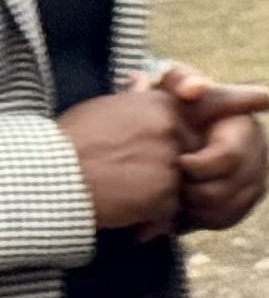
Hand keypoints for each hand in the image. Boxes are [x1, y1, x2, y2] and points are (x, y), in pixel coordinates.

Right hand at [59, 84, 184, 236]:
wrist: (49, 174)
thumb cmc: (70, 141)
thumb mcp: (101, 108)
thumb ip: (132, 98)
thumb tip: (142, 78)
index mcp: (161, 104)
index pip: (189, 125)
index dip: (170, 145)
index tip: (152, 155)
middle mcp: (172, 128)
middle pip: (190, 154)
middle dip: (167, 171)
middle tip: (135, 181)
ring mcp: (170, 160)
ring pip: (181, 183)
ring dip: (160, 196)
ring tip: (129, 200)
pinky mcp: (163, 192)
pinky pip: (171, 210)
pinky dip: (154, 219)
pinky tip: (132, 219)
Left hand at [153, 63, 268, 234]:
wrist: (176, 133)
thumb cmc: (173, 107)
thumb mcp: (172, 86)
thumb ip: (179, 79)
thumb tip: (197, 88)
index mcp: (243, 126)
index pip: (228, 157)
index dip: (200, 167)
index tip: (178, 164)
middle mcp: (259, 151)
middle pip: (226, 189)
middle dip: (192, 190)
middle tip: (168, 183)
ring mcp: (258, 176)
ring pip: (226, 207)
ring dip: (194, 206)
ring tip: (170, 196)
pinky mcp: (250, 197)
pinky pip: (227, 218)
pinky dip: (200, 218)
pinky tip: (180, 207)